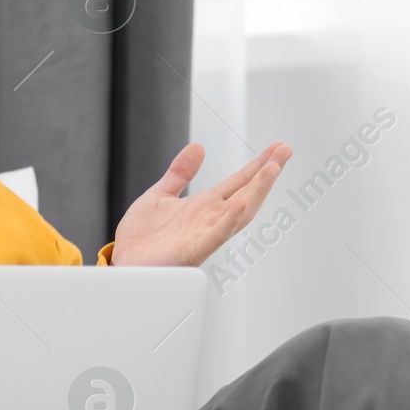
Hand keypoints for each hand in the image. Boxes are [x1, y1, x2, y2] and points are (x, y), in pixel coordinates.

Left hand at [111, 141, 292, 267]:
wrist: (123, 262)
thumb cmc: (142, 237)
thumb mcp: (160, 194)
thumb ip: (180, 173)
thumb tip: (198, 147)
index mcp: (204, 205)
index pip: (239, 181)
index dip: (258, 165)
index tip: (278, 148)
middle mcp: (211, 219)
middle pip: (247, 193)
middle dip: (267, 173)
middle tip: (285, 151)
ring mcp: (206, 234)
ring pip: (240, 212)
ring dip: (258, 191)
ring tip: (272, 168)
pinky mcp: (194, 250)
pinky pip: (218, 235)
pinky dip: (231, 220)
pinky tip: (243, 204)